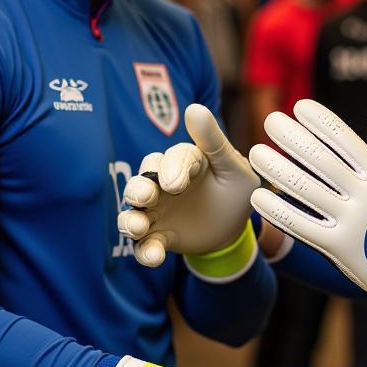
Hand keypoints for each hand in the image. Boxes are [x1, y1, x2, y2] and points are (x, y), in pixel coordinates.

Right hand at [119, 105, 258, 266]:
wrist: (235, 229)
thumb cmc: (236, 190)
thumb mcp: (234, 168)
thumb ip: (214, 142)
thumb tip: (194, 108)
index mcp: (185, 162)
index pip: (173, 158)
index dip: (172, 169)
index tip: (176, 184)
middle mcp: (164, 183)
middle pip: (143, 181)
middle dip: (139, 189)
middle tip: (145, 197)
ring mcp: (157, 210)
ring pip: (134, 212)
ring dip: (130, 219)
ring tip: (137, 228)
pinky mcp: (157, 236)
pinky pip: (144, 244)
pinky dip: (145, 251)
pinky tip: (155, 257)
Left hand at [249, 100, 366, 304]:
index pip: (347, 142)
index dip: (322, 122)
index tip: (300, 107)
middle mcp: (364, 198)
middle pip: (321, 161)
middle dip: (293, 137)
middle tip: (271, 121)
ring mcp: (350, 224)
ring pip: (306, 190)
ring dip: (277, 169)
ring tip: (256, 153)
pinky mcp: (337, 249)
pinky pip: (301, 226)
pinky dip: (278, 211)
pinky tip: (259, 196)